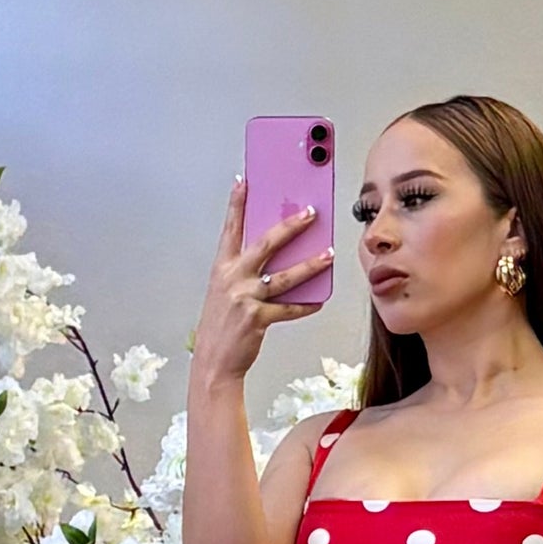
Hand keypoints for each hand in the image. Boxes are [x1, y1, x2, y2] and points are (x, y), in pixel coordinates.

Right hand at [191, 178, 332, 385]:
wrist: (214, 362)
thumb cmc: (221, 326)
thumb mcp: (225, 292)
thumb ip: (245, 272)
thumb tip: (274, 257)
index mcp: (222, 269)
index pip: (230, 229)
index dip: (236, 204)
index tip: (244, 181)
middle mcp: (233, 279)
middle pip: (266, 244)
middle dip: (290, 226)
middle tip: (310, 213)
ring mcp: (245, 298)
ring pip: (285, 276)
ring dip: (310, 264)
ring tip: (328, 254)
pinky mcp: (257, 319)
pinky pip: (289, 309)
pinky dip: (306, 305)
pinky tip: (319, 300)